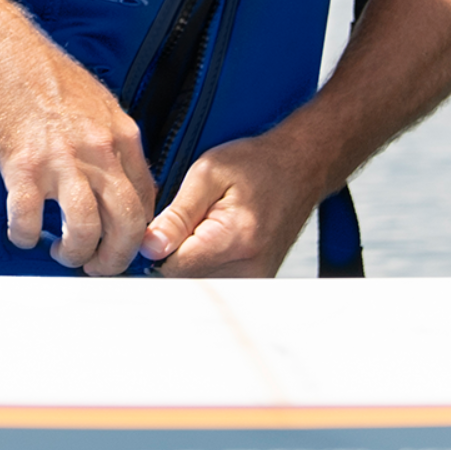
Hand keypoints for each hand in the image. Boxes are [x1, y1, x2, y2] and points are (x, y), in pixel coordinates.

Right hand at [0, 22, 155, 273]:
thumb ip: (114, 145)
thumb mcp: (99, 106)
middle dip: (115, 258)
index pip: (146, 201)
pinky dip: (25, 236)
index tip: (120, 243)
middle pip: (126, 224)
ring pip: (85, 230)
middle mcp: (98, 151)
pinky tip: (23, 232)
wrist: (2, 53)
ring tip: (63, 252)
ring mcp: (61, 160)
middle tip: (98, 266)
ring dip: (75, 254)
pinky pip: (28, 221)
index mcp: (121, 136)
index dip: (135, 233)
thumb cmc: (45, 77)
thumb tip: (121, 183)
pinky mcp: (22, 166)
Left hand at [140, 135, 314, 277]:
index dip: (156, 247)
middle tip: (185, 222)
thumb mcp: (207, 174)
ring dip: (189, 259)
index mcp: (234, 240)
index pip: (172, 268)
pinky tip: (214, 239)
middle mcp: (249, 269)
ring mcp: (256, 279)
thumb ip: (176, 215)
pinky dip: (205, 264)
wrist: (300, 168)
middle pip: (184, 280)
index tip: (160, 227)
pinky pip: (215, 283)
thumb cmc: (257, 164)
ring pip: (198, 284)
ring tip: (204, 227)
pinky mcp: (256, 282)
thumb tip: (150, 247)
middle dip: (172, 254)